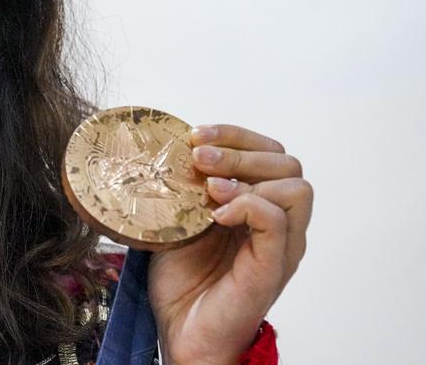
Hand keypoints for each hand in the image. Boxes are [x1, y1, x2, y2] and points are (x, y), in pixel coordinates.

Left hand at [148, 124, 311, 363]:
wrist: (182, 331)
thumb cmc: (182, 278)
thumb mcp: (179, 218)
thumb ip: (187, 186)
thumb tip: (169, 146)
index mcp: (259, 205)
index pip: (270, 152)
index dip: (236, 134)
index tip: (196, 134)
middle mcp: (279, 223)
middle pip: (287, 163)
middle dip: (239, 150)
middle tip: (199, 158)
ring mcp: (281, 245)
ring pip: (295, 188)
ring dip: (246, 175)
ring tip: (208, 188)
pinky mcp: (273, 267)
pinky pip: (279, 223)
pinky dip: (248, 206)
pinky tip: (215, 214)